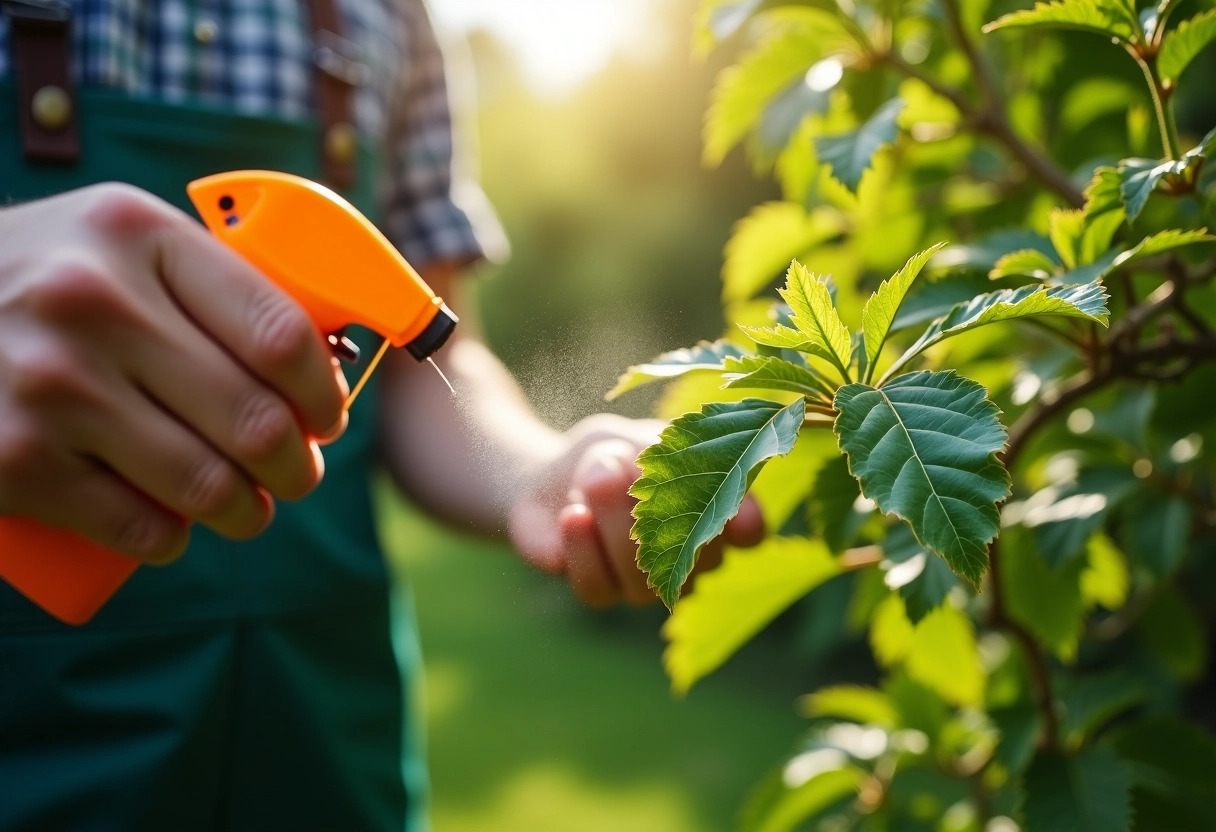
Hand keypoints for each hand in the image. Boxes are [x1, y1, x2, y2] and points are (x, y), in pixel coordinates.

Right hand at [0, 184, 347, 563]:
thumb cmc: (49, 277)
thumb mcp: (124, 240)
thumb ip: (213, 281)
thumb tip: (323, 362)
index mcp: (140, 236)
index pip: (280, 334)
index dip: (322, 393)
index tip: (327, 417)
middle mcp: (94, 304)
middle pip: (256, 421)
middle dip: (298, 467)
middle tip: (296, 474)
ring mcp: (51, 386)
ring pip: (207, 486)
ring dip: (248, 513)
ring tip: (248, 508)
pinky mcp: (15, 461)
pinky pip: (139, 528)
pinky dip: (171, 539)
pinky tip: (174, 527)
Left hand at [508, 413, 763, 607]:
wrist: (550, 473)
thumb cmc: (610, 453)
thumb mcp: (634, 439)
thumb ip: (662, 456)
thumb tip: (678, 479)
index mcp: (710, 516)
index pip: (750, 532)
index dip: (747, 523)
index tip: (730, 507)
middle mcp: (686, 559)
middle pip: (695, 560)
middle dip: (659, 509)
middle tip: (616, 464)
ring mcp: (643, 583)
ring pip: (646, 586)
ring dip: (615, 527)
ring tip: (592, 478)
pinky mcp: (596, 588)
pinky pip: (597, 590)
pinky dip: (583, 550)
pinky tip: (572, 514)